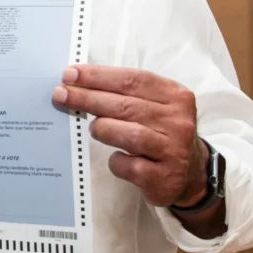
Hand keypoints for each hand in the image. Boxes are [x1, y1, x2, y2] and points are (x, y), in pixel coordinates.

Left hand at [52, 65, 207, 207]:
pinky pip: (132, 166)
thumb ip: (125, 94)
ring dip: (104, 128)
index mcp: (175, 96)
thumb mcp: (155, 106)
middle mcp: (178, 121)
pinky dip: (117, 161)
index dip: (98, 76)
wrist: (191, 174)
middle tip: (61, 94)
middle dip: (88, 98)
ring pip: (131, 134)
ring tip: (93, 128)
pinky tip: (116, 158)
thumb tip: (78, 83)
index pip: (132, 80)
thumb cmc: (161, 132)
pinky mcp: (165, 178)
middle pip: (126, 105)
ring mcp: (174, 150)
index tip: (70, 74)